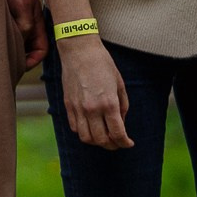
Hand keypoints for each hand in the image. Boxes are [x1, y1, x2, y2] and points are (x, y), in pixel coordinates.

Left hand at [1, 0, 47, 69]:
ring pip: (17, 44)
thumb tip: (19, 44)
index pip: (41, 51)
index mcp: (38, 27)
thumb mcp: (23, 11)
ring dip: (10, 50)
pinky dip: (3, 41)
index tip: (20, 66)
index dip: (33, 60)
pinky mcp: (9, 21)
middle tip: (6, 65)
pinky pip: (8, 36)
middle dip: (20, 59)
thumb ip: (25, 29)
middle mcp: (30, 28)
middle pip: (28, 51)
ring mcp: (20, 25)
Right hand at [57, 34, 132, 150]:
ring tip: (104, 137)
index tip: (129, 143)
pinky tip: (91, 127)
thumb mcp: (120, 85)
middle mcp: (92, 109)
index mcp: (109, 103)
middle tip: (118, 143)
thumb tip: (120, 123)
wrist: (79, 51)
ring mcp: (77, 108)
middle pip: (101, 140)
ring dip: (96, 142)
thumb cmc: (103, 64)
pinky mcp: (68, 105)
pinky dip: (83, 132)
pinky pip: (74, 127)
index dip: (125, 142)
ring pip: (85, 137)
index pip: (117, 133)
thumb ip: (122, 106)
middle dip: (112, 145)